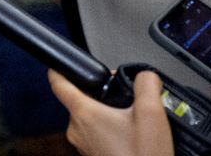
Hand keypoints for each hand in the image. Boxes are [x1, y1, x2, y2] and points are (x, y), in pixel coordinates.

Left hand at [50, 68, 172, 155]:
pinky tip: (129, 135)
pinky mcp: (92, 154)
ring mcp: (83, 144)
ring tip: (131, 121)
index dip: (59, 69)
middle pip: (81, 99)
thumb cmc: (143, 155)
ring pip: (90, 117)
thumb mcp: (152, 113)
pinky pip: (96, 133)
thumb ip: (146, 84)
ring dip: (107, 113)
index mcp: (84, 114)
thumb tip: (145, 76)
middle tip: (124, 98)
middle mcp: (77, 129)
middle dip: (100, 94)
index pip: (58, 83)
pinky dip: (110, 129)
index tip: (59, 64)